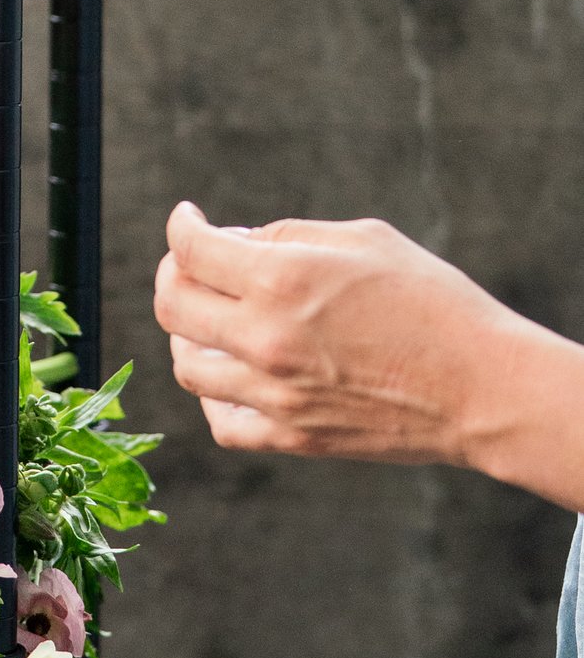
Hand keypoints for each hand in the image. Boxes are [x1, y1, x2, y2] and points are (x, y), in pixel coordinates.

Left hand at [153, 200, 583, 498]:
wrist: (483, 388)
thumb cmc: (433, 302)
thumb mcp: (363, 239)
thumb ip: (289, 236)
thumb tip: (238, 243)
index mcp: (280, 280)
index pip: (190, 249)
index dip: (181, 226)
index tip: (188, 220)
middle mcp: (265, 339)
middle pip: (173, 306)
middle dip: (174, 273)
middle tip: (192, 264)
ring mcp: (275, 395)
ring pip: (186, 365)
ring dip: (188, 334)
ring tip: (211, 318)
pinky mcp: (294, 437)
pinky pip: (222, 422)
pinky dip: (214, 396)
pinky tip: (231, 374)